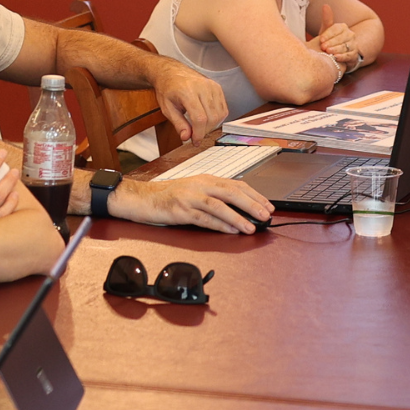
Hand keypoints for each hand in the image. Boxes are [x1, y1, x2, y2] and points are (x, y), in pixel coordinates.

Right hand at [110, 175, 271, 232]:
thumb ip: (214, 195)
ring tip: (251, 227)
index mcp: (206, 179)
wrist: (142, 198)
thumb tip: (238, 207)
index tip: (268, 205)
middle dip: (252, 204)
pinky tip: (230, 230)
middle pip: (232, 193)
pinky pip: (204, 218)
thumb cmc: (168, 196)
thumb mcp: (194, 189)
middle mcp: (200, 185)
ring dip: (238, 217)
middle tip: (266, 215)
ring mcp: (190, 197)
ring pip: (220, 206)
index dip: (255, 195)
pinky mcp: (181, 210)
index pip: (236, 184)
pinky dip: (219, 225)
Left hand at [150, 65, 229, 138]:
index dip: (199, 134)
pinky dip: (217, 118)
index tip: (195, 141)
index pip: (200, 118)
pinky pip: (223, 108)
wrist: (171, 72)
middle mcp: (202, 87)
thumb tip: (186, 137)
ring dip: (211, 126)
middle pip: (211, 118)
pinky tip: (207, 119)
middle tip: (196, 135)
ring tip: (200, 127)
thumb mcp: (167, 108)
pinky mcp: (217, 87)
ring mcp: (212, 86)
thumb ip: (178, 124)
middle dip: (204, 131)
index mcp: (187, 92)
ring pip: (219, 114)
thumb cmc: (168, 89)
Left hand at [309, 5, 358, 66]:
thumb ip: (326, 19)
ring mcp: (354, 45)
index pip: (336, 29)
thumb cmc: (329, 41)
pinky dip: (343, 57)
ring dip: (336, 49)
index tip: (320, 39)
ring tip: (328, 52)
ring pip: (345, 46)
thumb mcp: (326, 31)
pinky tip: (336, 58)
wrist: (334, 55)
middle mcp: (350, 35)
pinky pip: (349, 55)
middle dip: (331, 42)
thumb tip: (325, 5)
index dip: (328, 34)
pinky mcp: (355, 55)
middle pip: (341, 38)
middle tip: (323, 47)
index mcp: (343, 27)